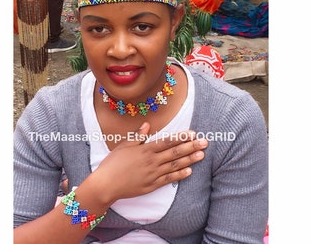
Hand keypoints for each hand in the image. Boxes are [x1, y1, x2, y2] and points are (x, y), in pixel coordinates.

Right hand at [91, 122, 206, 203]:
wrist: (106, 184)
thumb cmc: (112, 163)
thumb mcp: (124, 146)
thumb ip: (137, 136)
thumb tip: (147, 125)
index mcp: (145, 150)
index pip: (167, 141)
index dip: (181, 137)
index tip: (193, 133)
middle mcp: (152, 161)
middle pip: (175, 152)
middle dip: (191, 147)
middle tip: (205, 142)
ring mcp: (153, 174)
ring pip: (175, 165)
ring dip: (190, 160)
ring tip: (201, 155)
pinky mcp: (152, 185)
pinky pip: (169, 180)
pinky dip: (179, 175)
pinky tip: (189, 171)